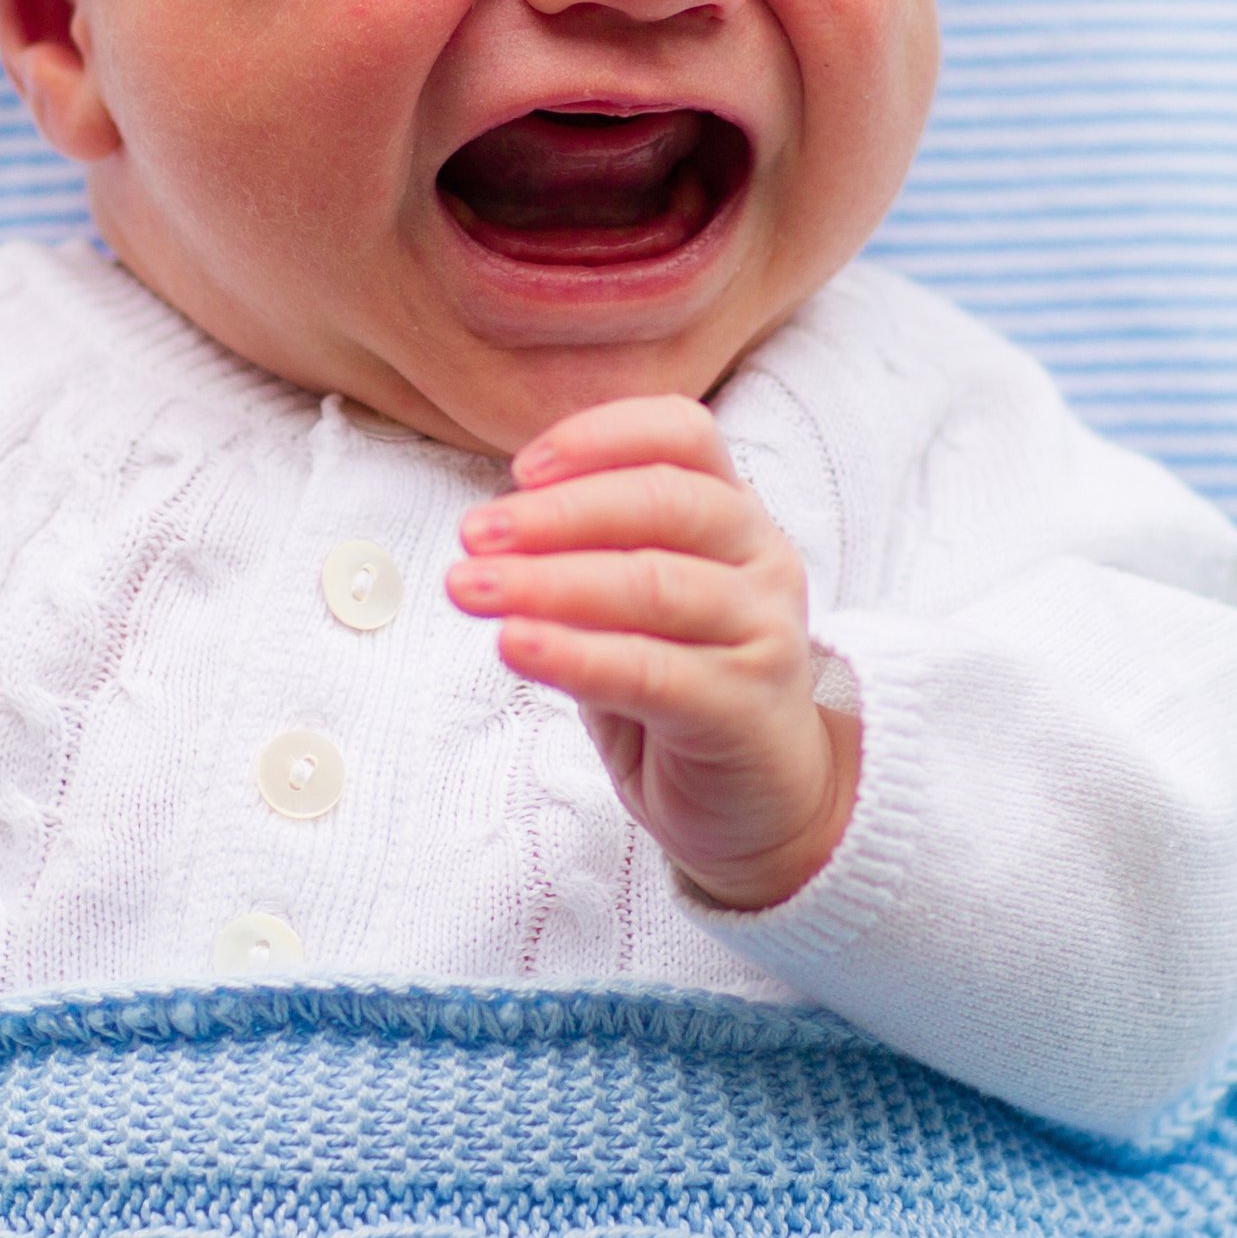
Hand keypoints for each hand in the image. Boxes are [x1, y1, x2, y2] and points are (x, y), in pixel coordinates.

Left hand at [449, 396, 858, 910]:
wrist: (765, 803)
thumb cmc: (682, 690)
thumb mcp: (634, 610)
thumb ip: (588, 560)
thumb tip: (492, 531)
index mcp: (733, 517)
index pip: (683, 434)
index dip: (601, 436)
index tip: (520, 469)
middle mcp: (761, 560)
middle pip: (666, 501)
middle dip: (557, 514)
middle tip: (474, 535)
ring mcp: (763, 632)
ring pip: (655, 584)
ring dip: (550, 581)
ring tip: (471, 590)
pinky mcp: (747, 707)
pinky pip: (653, 671)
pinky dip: (576, 654)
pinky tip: (515, 646)